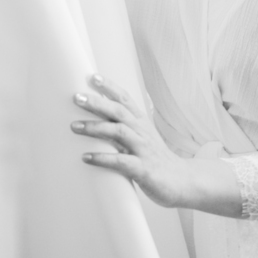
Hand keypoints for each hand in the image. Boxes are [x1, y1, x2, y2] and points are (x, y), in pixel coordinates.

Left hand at [70, 73, 189, 208]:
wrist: (182, 181)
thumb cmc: (155, 158)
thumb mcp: (141, 137)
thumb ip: (122, 126)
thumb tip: (94, 117)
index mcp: (141, 122)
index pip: (125, 99)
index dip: (109, 86)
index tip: (92, 76)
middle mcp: (142, 132)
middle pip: (118, 111)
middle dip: (97, 102)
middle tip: (76, 97)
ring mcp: (143, 149)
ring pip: (118, 132)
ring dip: (95, 127)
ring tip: (74, 126)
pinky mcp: (143, 169)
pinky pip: (121, 161)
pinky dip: (102, 158)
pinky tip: (86, 157)